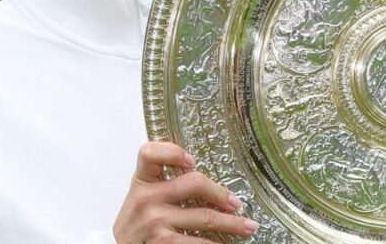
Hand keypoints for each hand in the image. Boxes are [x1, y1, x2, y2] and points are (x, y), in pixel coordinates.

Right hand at [113, 141, 259, 242]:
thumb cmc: (137, 222)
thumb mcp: (142, 197)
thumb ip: (163, 183)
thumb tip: (206, 180)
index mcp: (142, 181)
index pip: (150, 153)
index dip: (172, 151)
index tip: (192, 160)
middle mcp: (147, 198)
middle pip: (193, 183)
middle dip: (221, 193)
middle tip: (237, 203)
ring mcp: (155, 222)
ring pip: (204, 217)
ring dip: (231, 223)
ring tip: (248, 226)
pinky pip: (197, 242)